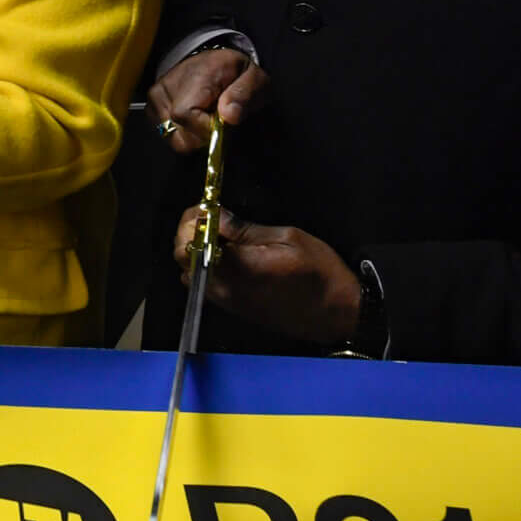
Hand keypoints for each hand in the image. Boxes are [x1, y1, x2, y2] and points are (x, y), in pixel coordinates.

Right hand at [147, 47, 267, 153]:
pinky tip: (195, 118)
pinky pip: (168, 136)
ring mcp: (155, 99)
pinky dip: (185, 133)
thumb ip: (244, 95)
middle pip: (179, 134)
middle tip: (218, 118)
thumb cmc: (235, 73)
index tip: (225, 122)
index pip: (186, 115)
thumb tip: (229, 116)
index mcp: (192, 75)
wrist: (214, 62)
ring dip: (194, 135)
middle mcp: (166, 86)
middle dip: (203, 135)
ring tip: (207, 116)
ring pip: (173, 139)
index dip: (207, 128)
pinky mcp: (151, 109)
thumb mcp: (254, 78)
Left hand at [175, 207, 362, 347]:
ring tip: (218, 235)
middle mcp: (223, 289)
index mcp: (236, 268)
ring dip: (196, 252)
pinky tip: (227, 254)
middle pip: (182, 260)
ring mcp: (227, 303)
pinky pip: (205, 286)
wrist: (338, 313)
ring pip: (190, 274)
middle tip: (210, 217)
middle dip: (189, 234)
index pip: (189, 244)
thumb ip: (245, 229)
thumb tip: (214, 216)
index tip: (206, 207)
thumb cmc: (319, 272)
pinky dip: (206, 266)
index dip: (191, 221)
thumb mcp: (288, 238)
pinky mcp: (234, 310)